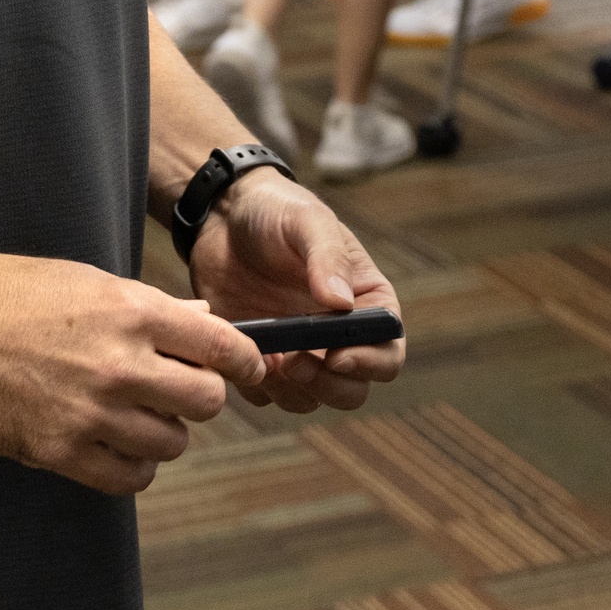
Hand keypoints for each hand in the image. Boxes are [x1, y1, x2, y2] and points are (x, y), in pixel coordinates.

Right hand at [0, 252, 259, 495]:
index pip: (220, 345)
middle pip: (204, 402)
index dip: (244, 360)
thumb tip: (200, 320)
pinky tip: (116, 445)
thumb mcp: (80, 279)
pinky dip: (133, 467)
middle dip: (199, 396)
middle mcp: (118, 364)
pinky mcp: (58, 452)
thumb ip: (144, 306)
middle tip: (176, 389)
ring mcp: (89, 413)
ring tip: (137, 415)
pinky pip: (128, 479)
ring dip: (164, 432)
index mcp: (129, 310)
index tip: (247, 368)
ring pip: (171, 444)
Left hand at [188, 170, 404, 413]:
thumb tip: (341, 305)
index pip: (388, 350)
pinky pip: (265, 395)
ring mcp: (299, 350)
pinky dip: (256, 386)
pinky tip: (243, 352)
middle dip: (329, 386)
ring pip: (311, 400)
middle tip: (297, 363)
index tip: (336, 356)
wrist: (223, 215)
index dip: (370, 363)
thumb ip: (326, 258)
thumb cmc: (276, 209)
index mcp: (365, 302)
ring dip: (292, 391)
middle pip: (353, 388)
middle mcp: (337, 334)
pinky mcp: (261, 359)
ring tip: (268, 357)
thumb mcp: (306, 221)